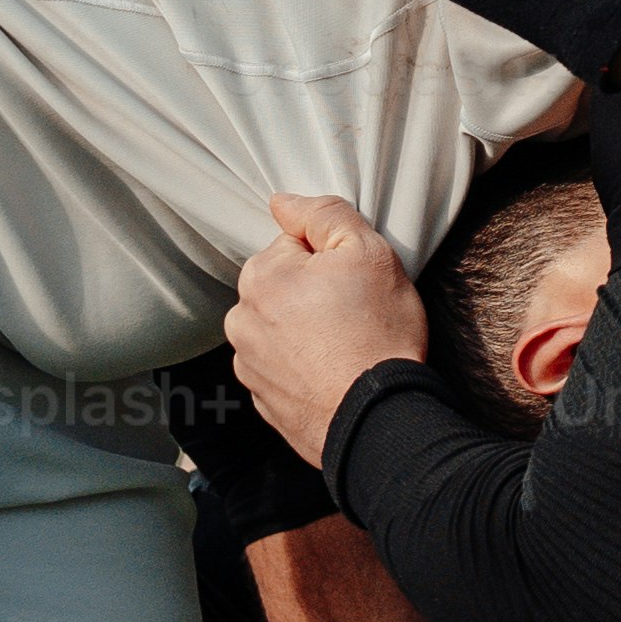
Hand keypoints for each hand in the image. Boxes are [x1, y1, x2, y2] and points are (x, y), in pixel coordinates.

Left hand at [231, 196, 430, 453]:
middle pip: (284, 287)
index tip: (356, 283)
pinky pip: (284, 369)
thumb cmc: (377, 334)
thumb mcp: (368, 253)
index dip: (333, 258)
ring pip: (281, 329)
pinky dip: (305, 368)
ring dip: (307, 332)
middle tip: (357, 316)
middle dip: (316, 295)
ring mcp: (248, 364)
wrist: (378, 420)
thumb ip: (324, 215)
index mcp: (261, 276)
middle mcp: (242, 319)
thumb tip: (283, 201)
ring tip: (348, 348)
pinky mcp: (262, 401)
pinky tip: (335, 374)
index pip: (296, 245)